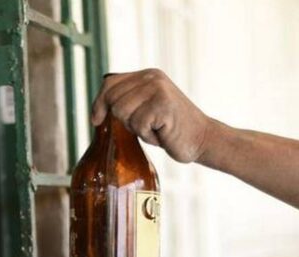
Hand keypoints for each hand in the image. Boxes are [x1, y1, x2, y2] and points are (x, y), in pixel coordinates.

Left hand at [91, 69, 214, 163]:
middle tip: (145, 126)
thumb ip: (127, 101)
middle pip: (112, 99)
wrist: (202, 138)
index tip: (96, 120)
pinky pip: (138, 124)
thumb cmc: (169, 128)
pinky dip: (147, 135)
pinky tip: (162, 133)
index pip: (109, 84)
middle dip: (122, 119)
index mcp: (147, 75)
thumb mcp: (146, 108)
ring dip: (136, 128)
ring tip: (155, 128)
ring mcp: (158, 90)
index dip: (98, 103)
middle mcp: (152, 78)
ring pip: (122, 112)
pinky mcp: (163, 105)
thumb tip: (98, 108)